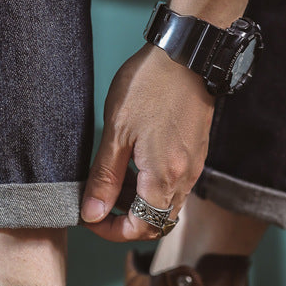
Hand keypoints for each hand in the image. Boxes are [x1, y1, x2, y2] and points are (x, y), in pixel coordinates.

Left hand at [81, 44, 213, 240]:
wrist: (186, 54)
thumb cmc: (149, 86)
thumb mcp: (116, 133)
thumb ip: (104, 178)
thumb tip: (92, 214)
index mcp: (163, 179)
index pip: (141, 228)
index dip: (112, 231)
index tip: (90, 218)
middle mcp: (184, 179)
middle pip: (156, 221)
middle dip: (124, 219)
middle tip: (98, 201)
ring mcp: (193, 166)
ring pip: (165, 204)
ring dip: (137, 202)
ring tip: (112, 179)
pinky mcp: (195, 153)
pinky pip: (174, 184)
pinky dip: (151, 185)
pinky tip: (133, 163)